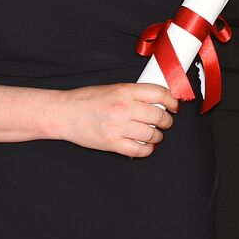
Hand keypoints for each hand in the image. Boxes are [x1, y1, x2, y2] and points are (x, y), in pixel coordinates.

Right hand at [51, 82, 179, 157]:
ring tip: (154, 134)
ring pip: (151, 134)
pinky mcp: (112, 143)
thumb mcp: (113, 88)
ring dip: (157, 136)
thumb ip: (134, 94)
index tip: (174, 106)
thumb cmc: (86, 100)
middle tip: (165, 122)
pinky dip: (147, 149)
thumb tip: (159, 101)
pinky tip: (145, 146)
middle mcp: (123, 108)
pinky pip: (139, 150)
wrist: (64, 113)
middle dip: (167, 121)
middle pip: (159, 116)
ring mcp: (118, 127)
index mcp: (124, 91)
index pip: (159, 93)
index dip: (172, 101)